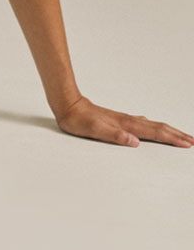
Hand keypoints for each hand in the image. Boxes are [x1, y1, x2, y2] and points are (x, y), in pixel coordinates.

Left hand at [55, 94, 193, 147]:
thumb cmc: (78, 119)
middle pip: (158, 127)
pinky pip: (143, 125)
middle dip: (176, 134)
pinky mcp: (119, 120)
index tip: (188, 144)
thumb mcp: (94, 130)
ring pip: (152, 125)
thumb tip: (134, 142)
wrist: (68, 105)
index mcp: (125, 125)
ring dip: (168, 131)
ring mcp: (124, 120)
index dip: (172, 138)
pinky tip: (152, 129)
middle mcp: (128, 121)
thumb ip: (114, 136)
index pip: (154, 132)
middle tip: (192, 141)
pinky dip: (154, 128)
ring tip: (179, 135)